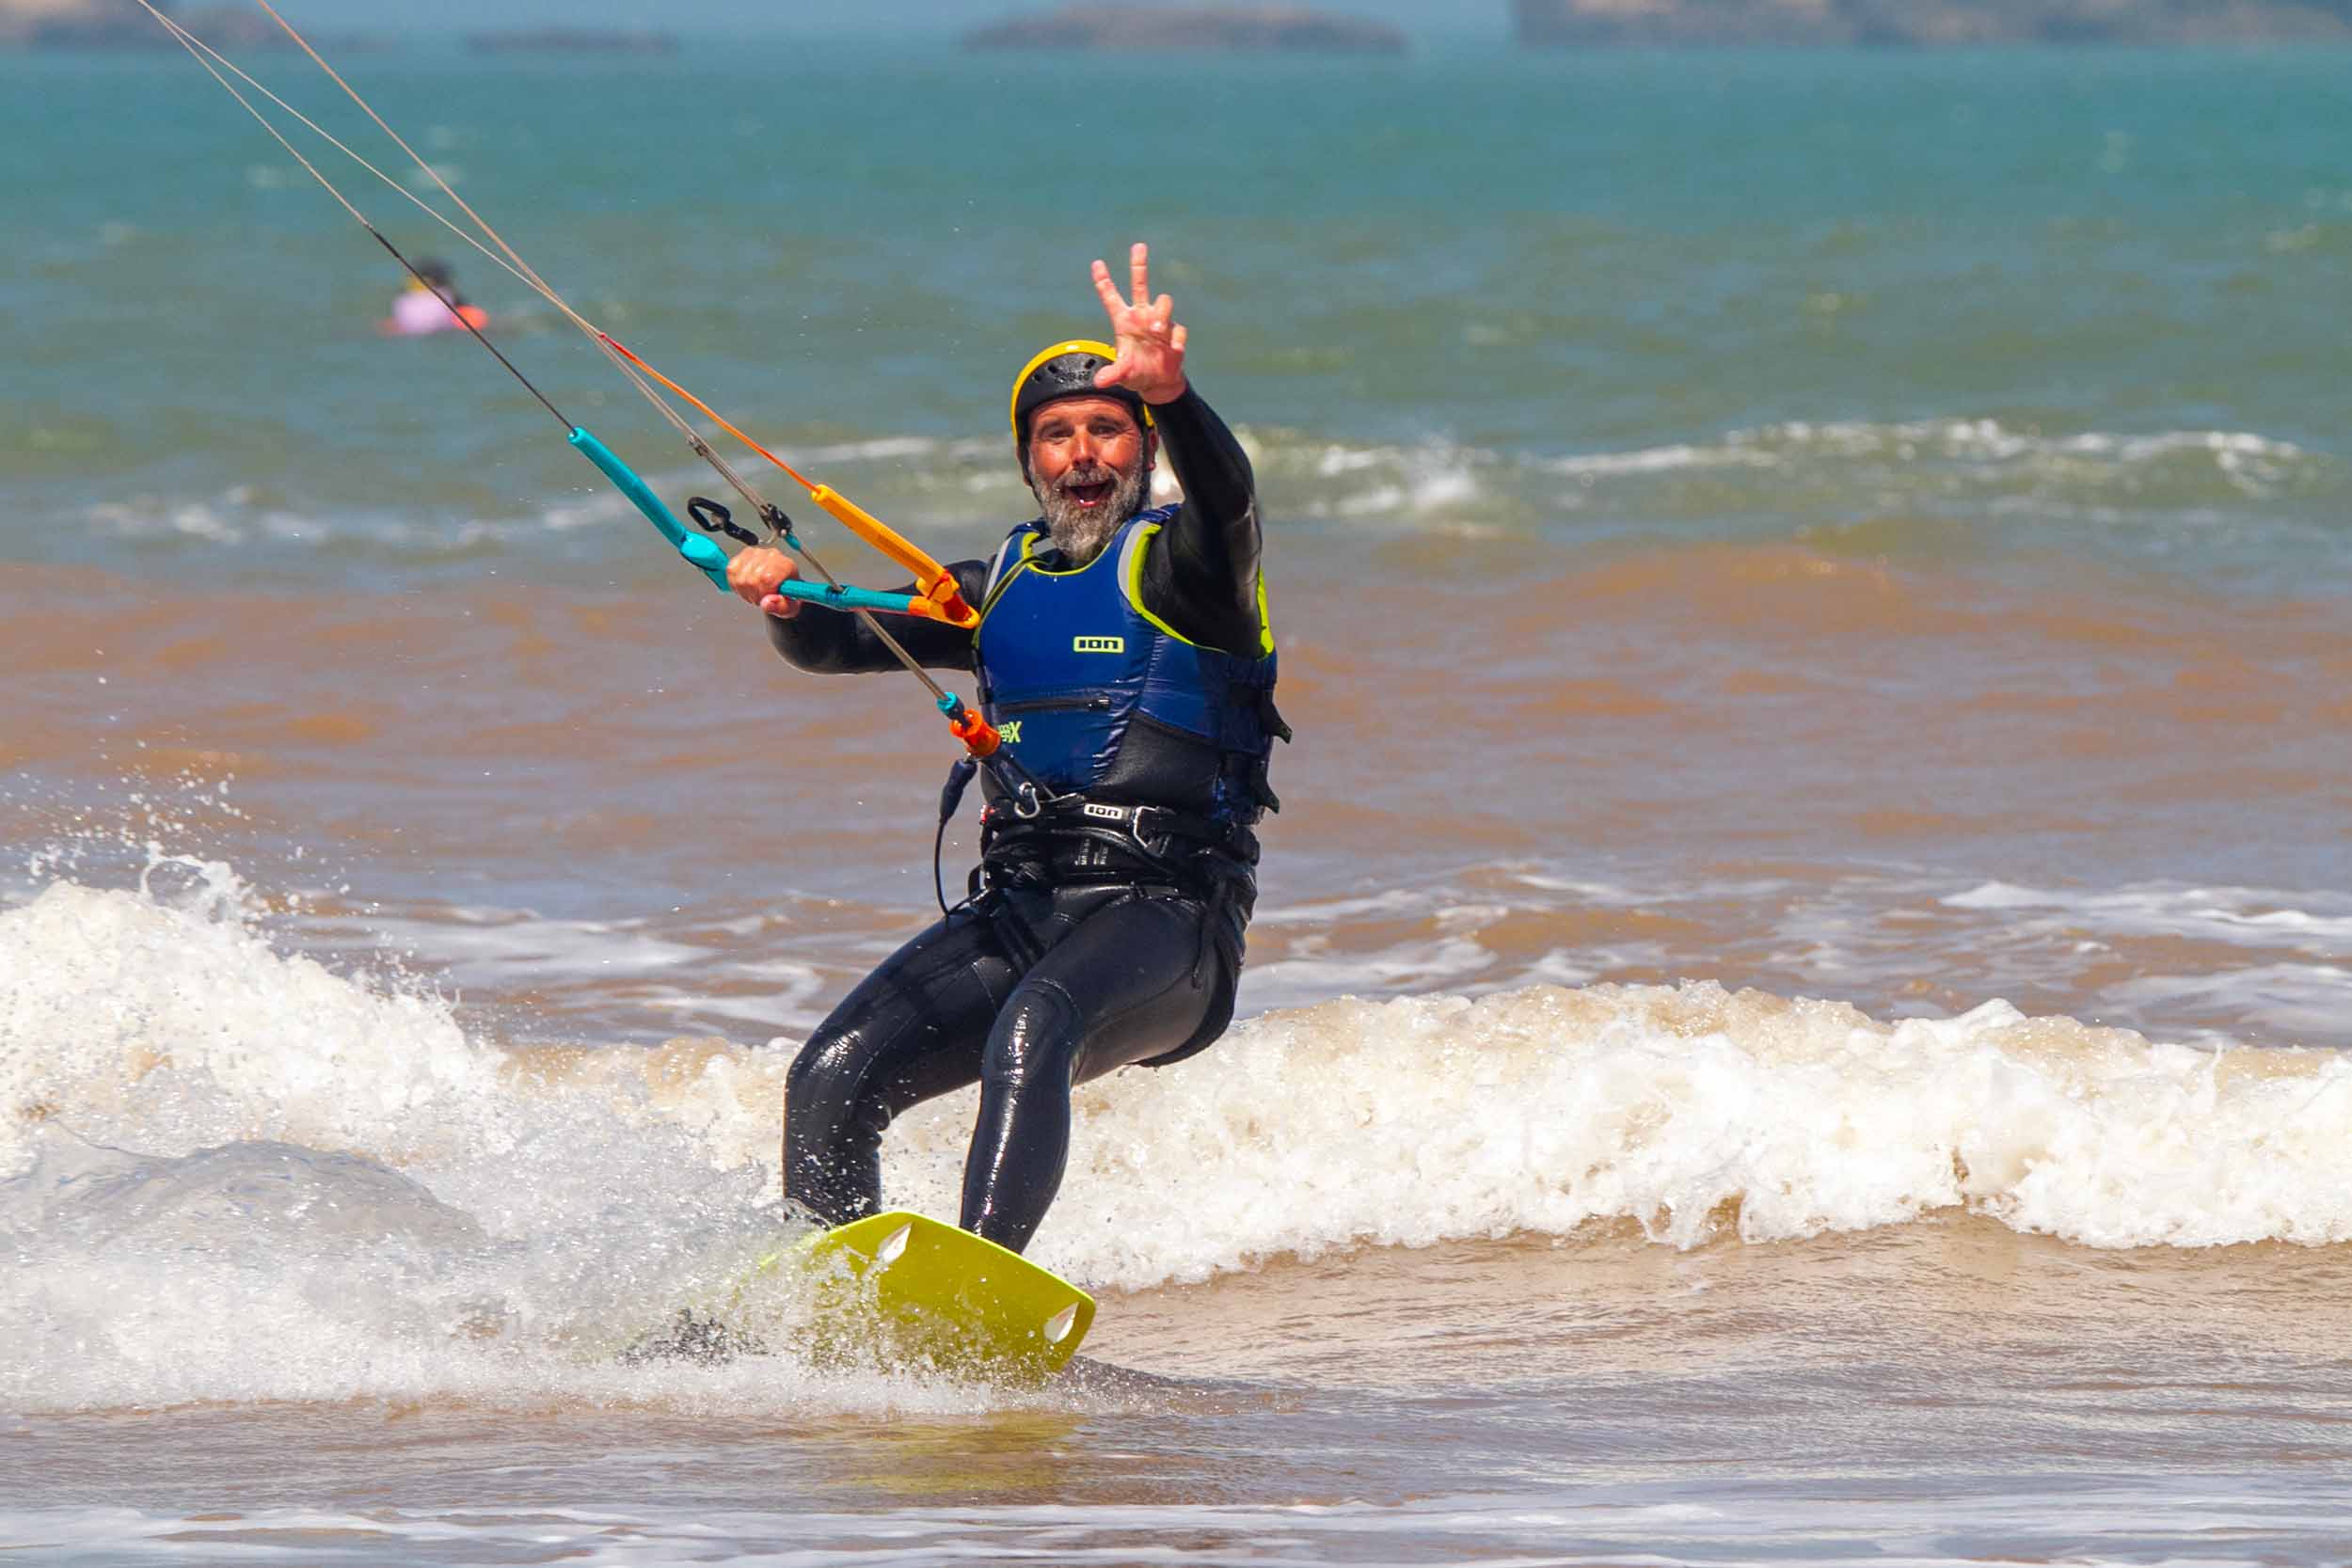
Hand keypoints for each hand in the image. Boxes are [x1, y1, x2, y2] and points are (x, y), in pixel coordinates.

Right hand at [726, 545, 800, 618]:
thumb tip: (767, 603)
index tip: (767, 598)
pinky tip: (746, 585)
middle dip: (754, 595)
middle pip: (751, 580)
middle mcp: (771, 555)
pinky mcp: (742, 555)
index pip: (766, 578)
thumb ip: (780, 606)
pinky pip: (731, 571)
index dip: (763, 593)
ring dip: (745, 590)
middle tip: (761, 596)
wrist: (781, 586)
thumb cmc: (787, 595)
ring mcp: (755, 553)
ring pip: (740, 578)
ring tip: (755, 591)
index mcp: (786, 566)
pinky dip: (735, 583)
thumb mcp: (789, 607)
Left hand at [1090, 242, 1187, 405]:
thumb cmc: (1136, 373)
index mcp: (1123, 321)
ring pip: (1163, 303)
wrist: (1158, 383)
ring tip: (1155, 328)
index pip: (1111, 297)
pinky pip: (1178, 329)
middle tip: (1138, 246)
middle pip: (1140, 285)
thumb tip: (1099, 382)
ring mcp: (1159, 323)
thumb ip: (1112, 375)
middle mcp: (1141, 317)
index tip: (1096, 263)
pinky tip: (1175, 349)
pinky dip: (1177, 338)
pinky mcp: (1174, 335)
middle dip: (1139, 265)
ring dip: (1160, 312)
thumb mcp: (1122, 375)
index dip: (1103, 281)